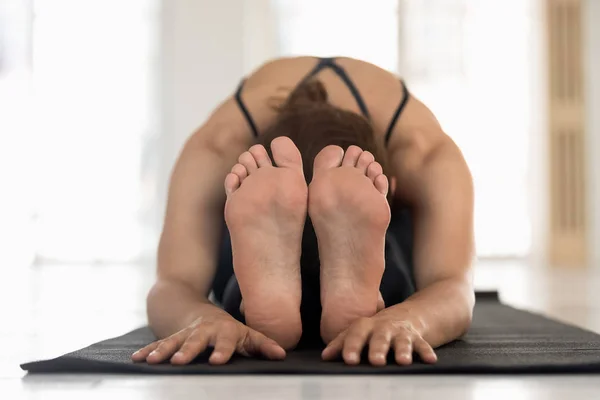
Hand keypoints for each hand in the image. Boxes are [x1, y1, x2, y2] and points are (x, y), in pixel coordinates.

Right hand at [131, 315, 285, 364]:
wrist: (199, 310)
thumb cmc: (229, 329)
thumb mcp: (246, 334)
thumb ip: (262, 345)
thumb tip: (282, 354)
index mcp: (225, 331)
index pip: (226, 342)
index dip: (223, 351)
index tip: (218, 361)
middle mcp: (204, 331)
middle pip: (195, 341)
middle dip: (188, 350)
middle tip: (179, 361)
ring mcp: (185, 334)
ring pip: (173, 341)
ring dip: (163, 351)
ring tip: (152, 361)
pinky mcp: (171, 337)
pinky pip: (158, 344)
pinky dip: (148, 351)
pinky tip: (137, 359)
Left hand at [321, 313, 437, 365]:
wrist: (410, 314)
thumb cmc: (378, 327)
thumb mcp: (361, 331)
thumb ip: (342, 342)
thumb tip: (325, 356)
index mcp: (366, 326)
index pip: (356, 334)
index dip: (351, 346)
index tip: (348, 359)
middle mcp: (383, 328)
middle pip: (379, 337)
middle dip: (377, 348)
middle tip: (375, 361)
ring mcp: (401, 332)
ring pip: (402, 341)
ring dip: (402, 350)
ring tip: (403, 361)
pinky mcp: (417, 337)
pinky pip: (422, 344)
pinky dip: (426, 351)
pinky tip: (430, 360)